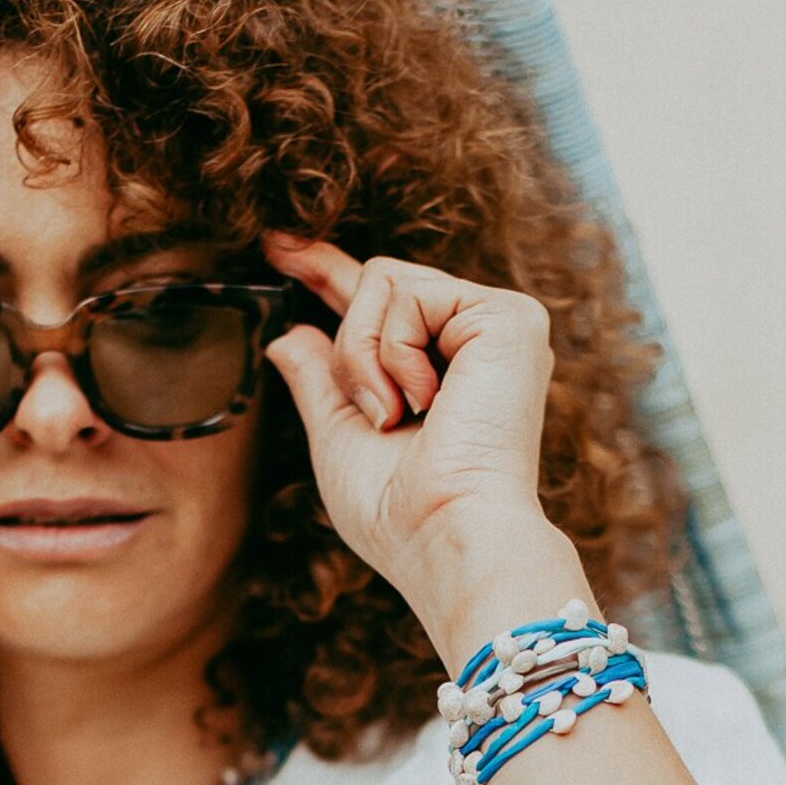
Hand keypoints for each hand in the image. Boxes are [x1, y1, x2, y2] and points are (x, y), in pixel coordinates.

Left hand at [262, 234, 575, 652]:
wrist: (446, 538)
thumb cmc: (399, 514)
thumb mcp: (339, 437)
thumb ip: (320, 381)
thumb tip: (288, 333)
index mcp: (446, 370)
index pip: (382, 302)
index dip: (326, 271)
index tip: (276, 247)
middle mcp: (479, 340)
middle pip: (377, 285)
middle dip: (351, 348)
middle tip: (375, 415)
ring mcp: (497, 324)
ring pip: (385, 280)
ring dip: (364, 356)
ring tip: (394, 416)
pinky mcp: (509, 317)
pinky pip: (409, 292)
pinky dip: (392, 352)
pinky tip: (423, 402)